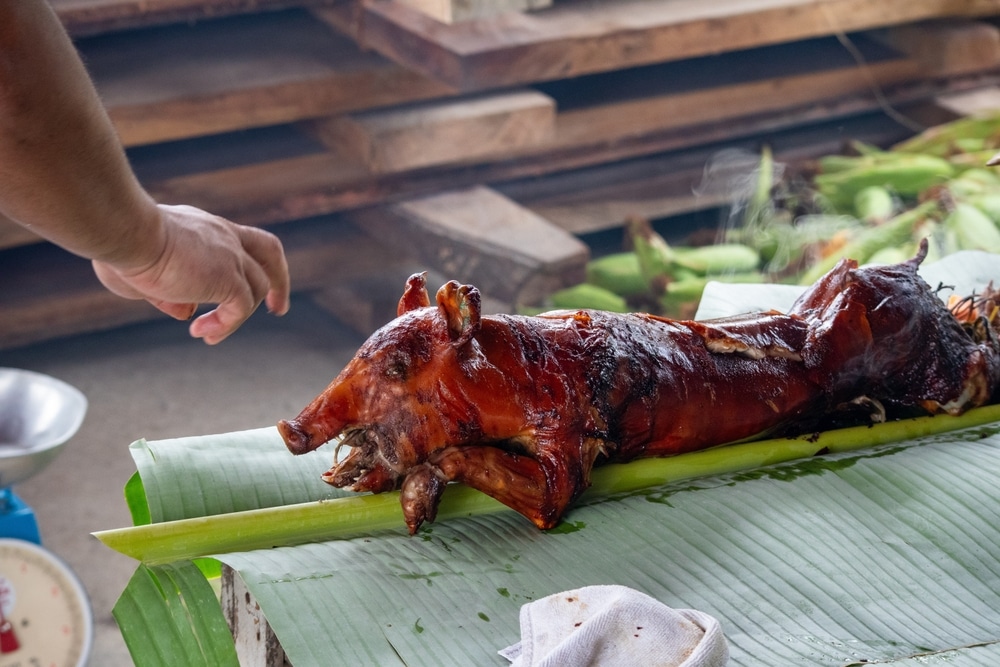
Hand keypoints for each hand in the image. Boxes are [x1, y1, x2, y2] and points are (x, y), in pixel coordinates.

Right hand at [92, 204, 290, 343]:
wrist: (127, 232)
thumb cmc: (120, 246)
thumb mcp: (142, 273)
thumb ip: (167, 292)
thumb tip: (186, 313)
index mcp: (204, 227)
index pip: (235, 239)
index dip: (239, 261)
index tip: (234, 283)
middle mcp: (223, 235)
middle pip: (267, 251)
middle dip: (278, 281)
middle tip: (278, 308)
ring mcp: (230, 255)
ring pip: (255, 288)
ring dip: (235, 318)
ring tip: (205, 334)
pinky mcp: (229, 277)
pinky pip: (241, 308)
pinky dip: (227, 325)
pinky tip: (202, 333)